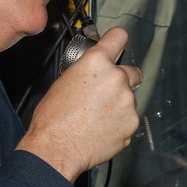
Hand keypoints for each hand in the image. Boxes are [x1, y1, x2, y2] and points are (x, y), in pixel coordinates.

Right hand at [17, 27, 141, 181]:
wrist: (57, 148)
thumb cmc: (53, 118)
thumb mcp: (64, 81)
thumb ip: (86, 70)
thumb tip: (94, 69)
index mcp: (97, 63)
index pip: (119, 37)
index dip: (117, 41)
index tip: (118, 45)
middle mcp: (117, 78)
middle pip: (132, 71)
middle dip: (122, 80)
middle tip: (106, 93)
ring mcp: (127, 102)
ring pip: (130, 98)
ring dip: (119, 104)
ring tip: (97, 116)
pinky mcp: (132, 123)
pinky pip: (129, 119)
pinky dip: (120, 123)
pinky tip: (102, 128)